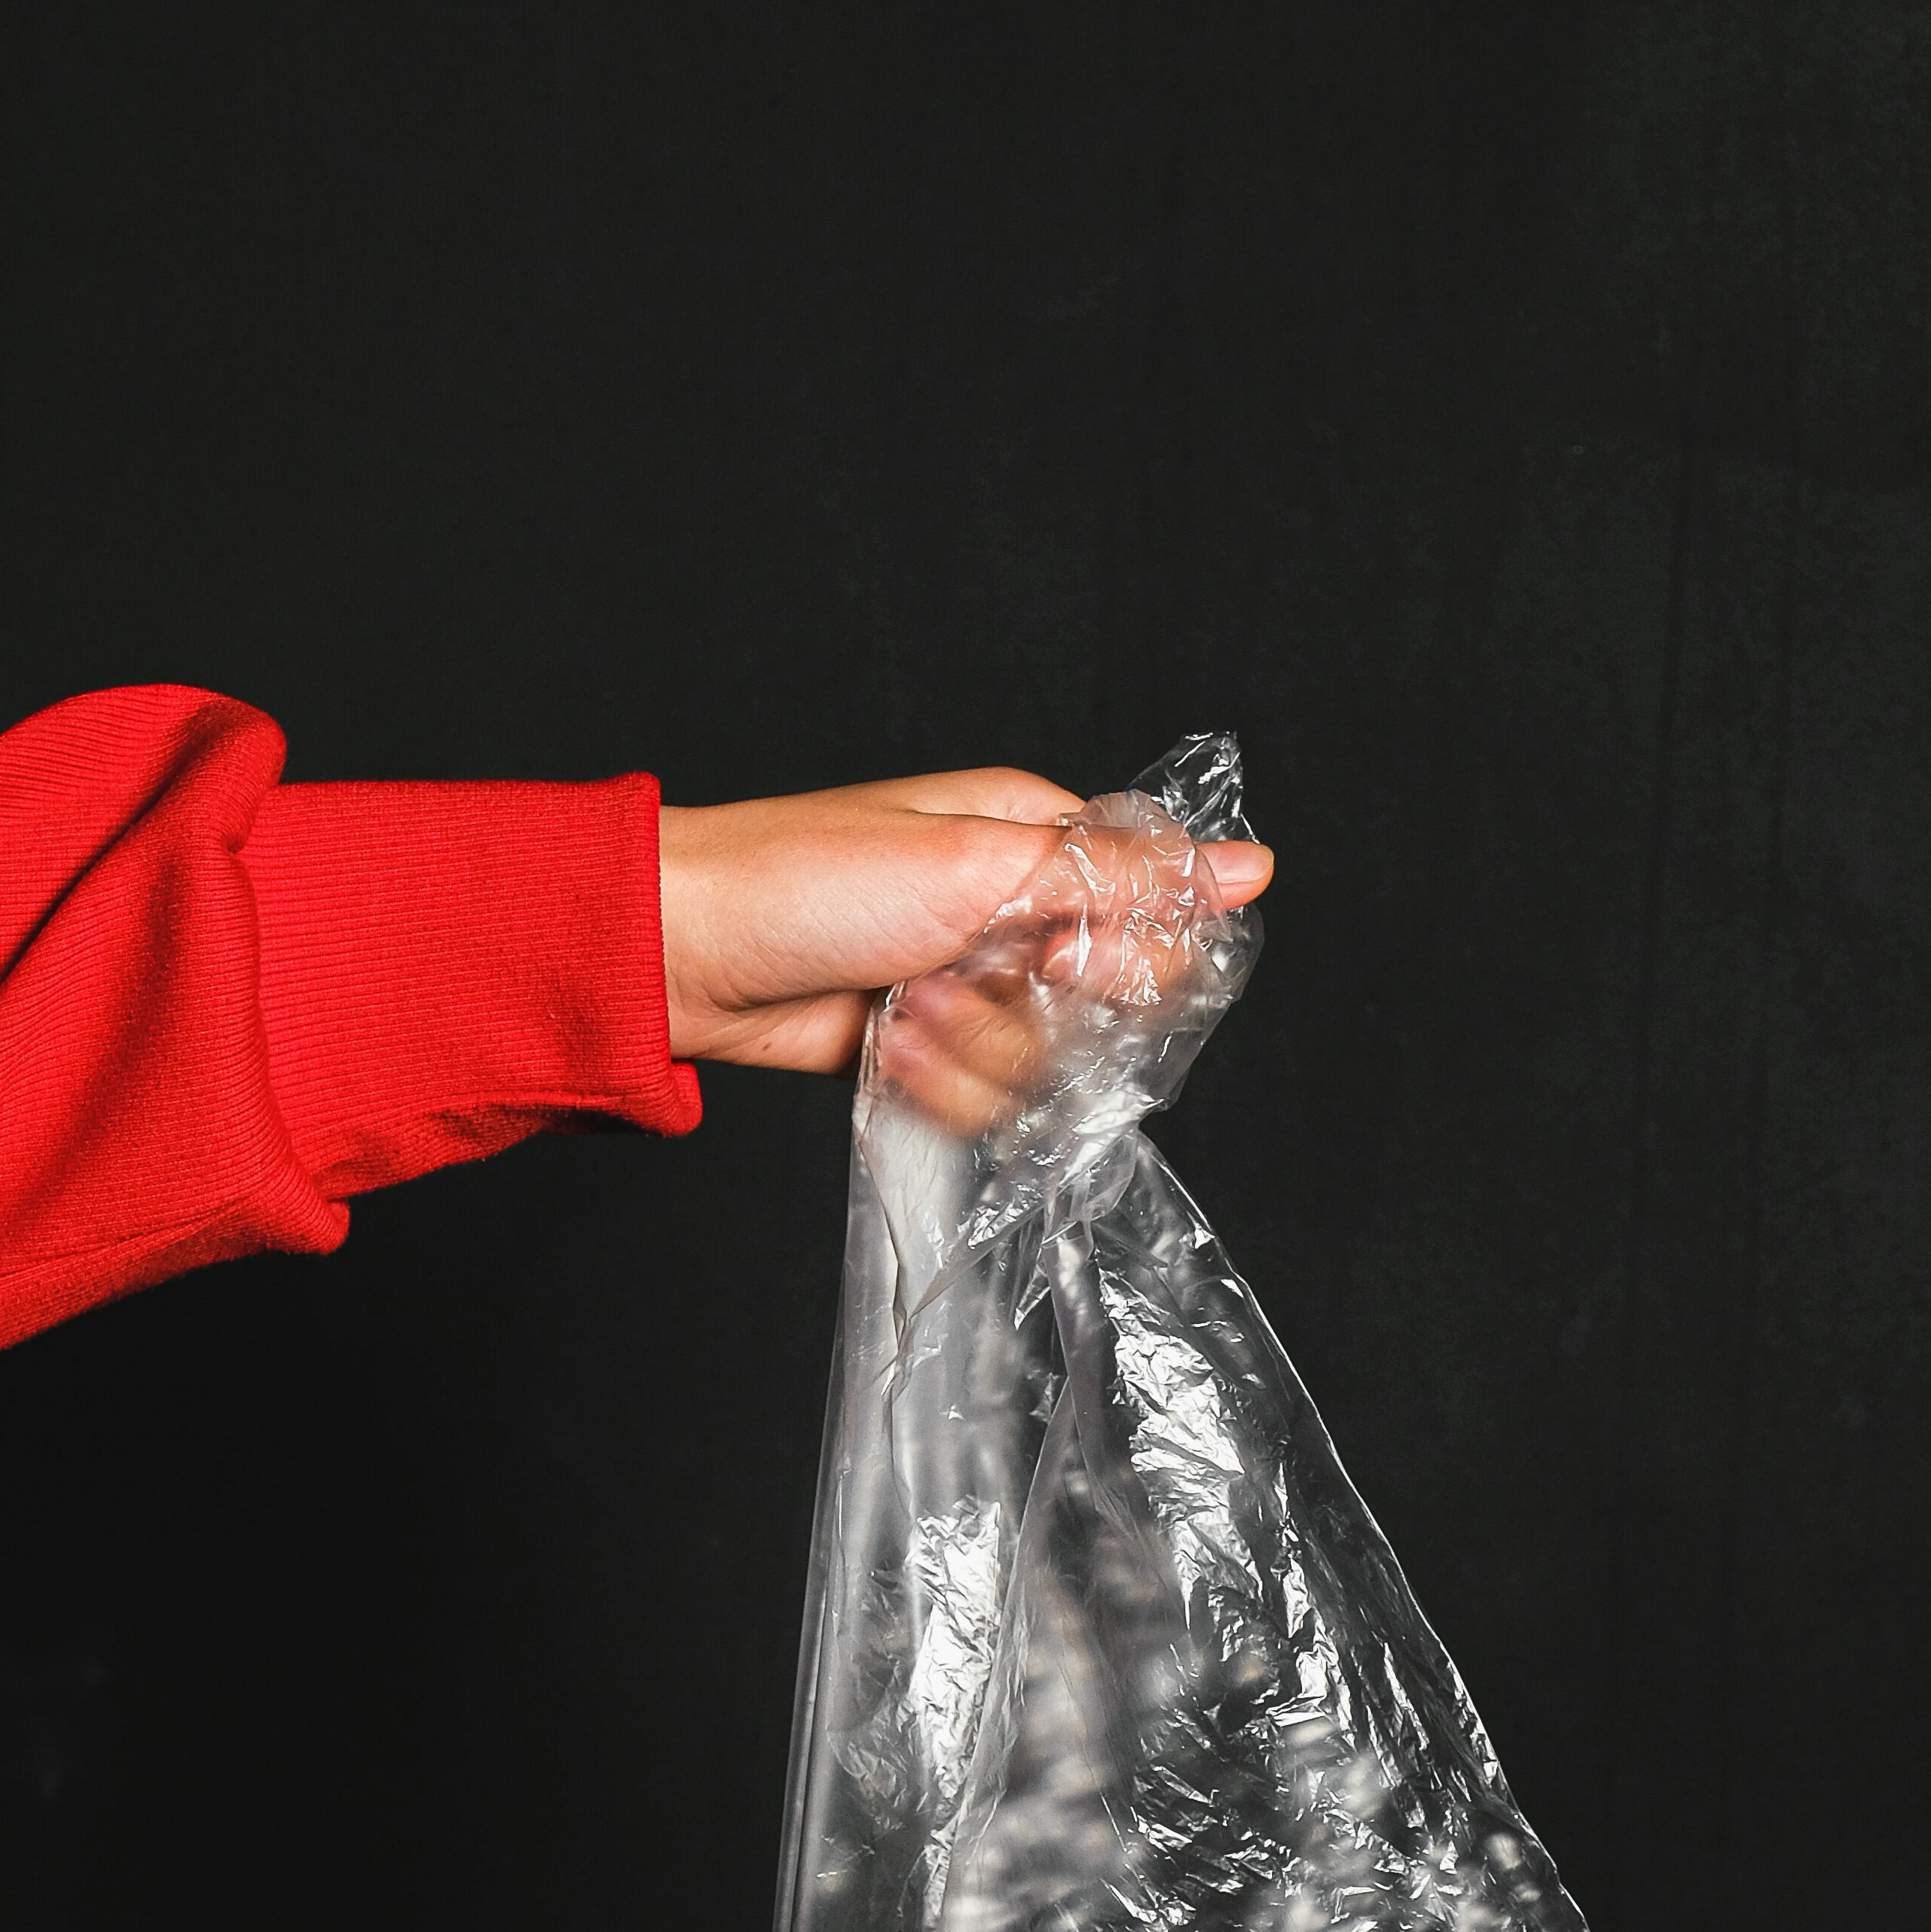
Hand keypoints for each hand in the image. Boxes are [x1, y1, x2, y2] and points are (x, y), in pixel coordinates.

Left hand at [658, 769, 1273, 1122]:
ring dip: (976, 1048)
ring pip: (1047, 1059)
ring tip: (904, 1008)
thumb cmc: (809, 880)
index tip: (1071, 955)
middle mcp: (1010, 907)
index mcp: (1032, 836)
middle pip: (1111, 998)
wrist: (683, 956)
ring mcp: (968, 981)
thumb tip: (1247, 867)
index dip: (1130, 947)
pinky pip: (984, 1096)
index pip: (1154, 903)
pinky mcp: (926, 1046)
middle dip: (1045, 1009)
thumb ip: (1117, 880)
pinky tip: (889, 1046)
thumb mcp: (979, 867)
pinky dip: (937, 1082)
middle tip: (972, 975)